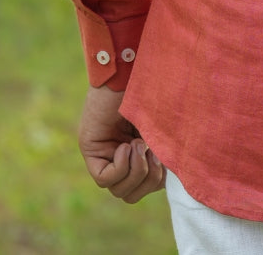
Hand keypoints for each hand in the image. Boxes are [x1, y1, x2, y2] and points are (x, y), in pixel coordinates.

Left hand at [77, 84, 164, 202]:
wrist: (137, 67)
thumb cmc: (158, 91)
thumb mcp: (167, 130)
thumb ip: (168, 154)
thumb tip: (171, 183)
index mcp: (139, 152)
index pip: (144, 188)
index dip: (156, 182)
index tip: (163, 157)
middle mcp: (119, 155)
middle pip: (130, 194)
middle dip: (147, 180)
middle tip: (151, 152)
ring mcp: (103, 152)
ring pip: (117, 190)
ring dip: (135, 172)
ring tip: (139, 144)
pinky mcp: (90, 146)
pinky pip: (103, 178)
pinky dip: (120, 167)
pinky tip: (126, 145)